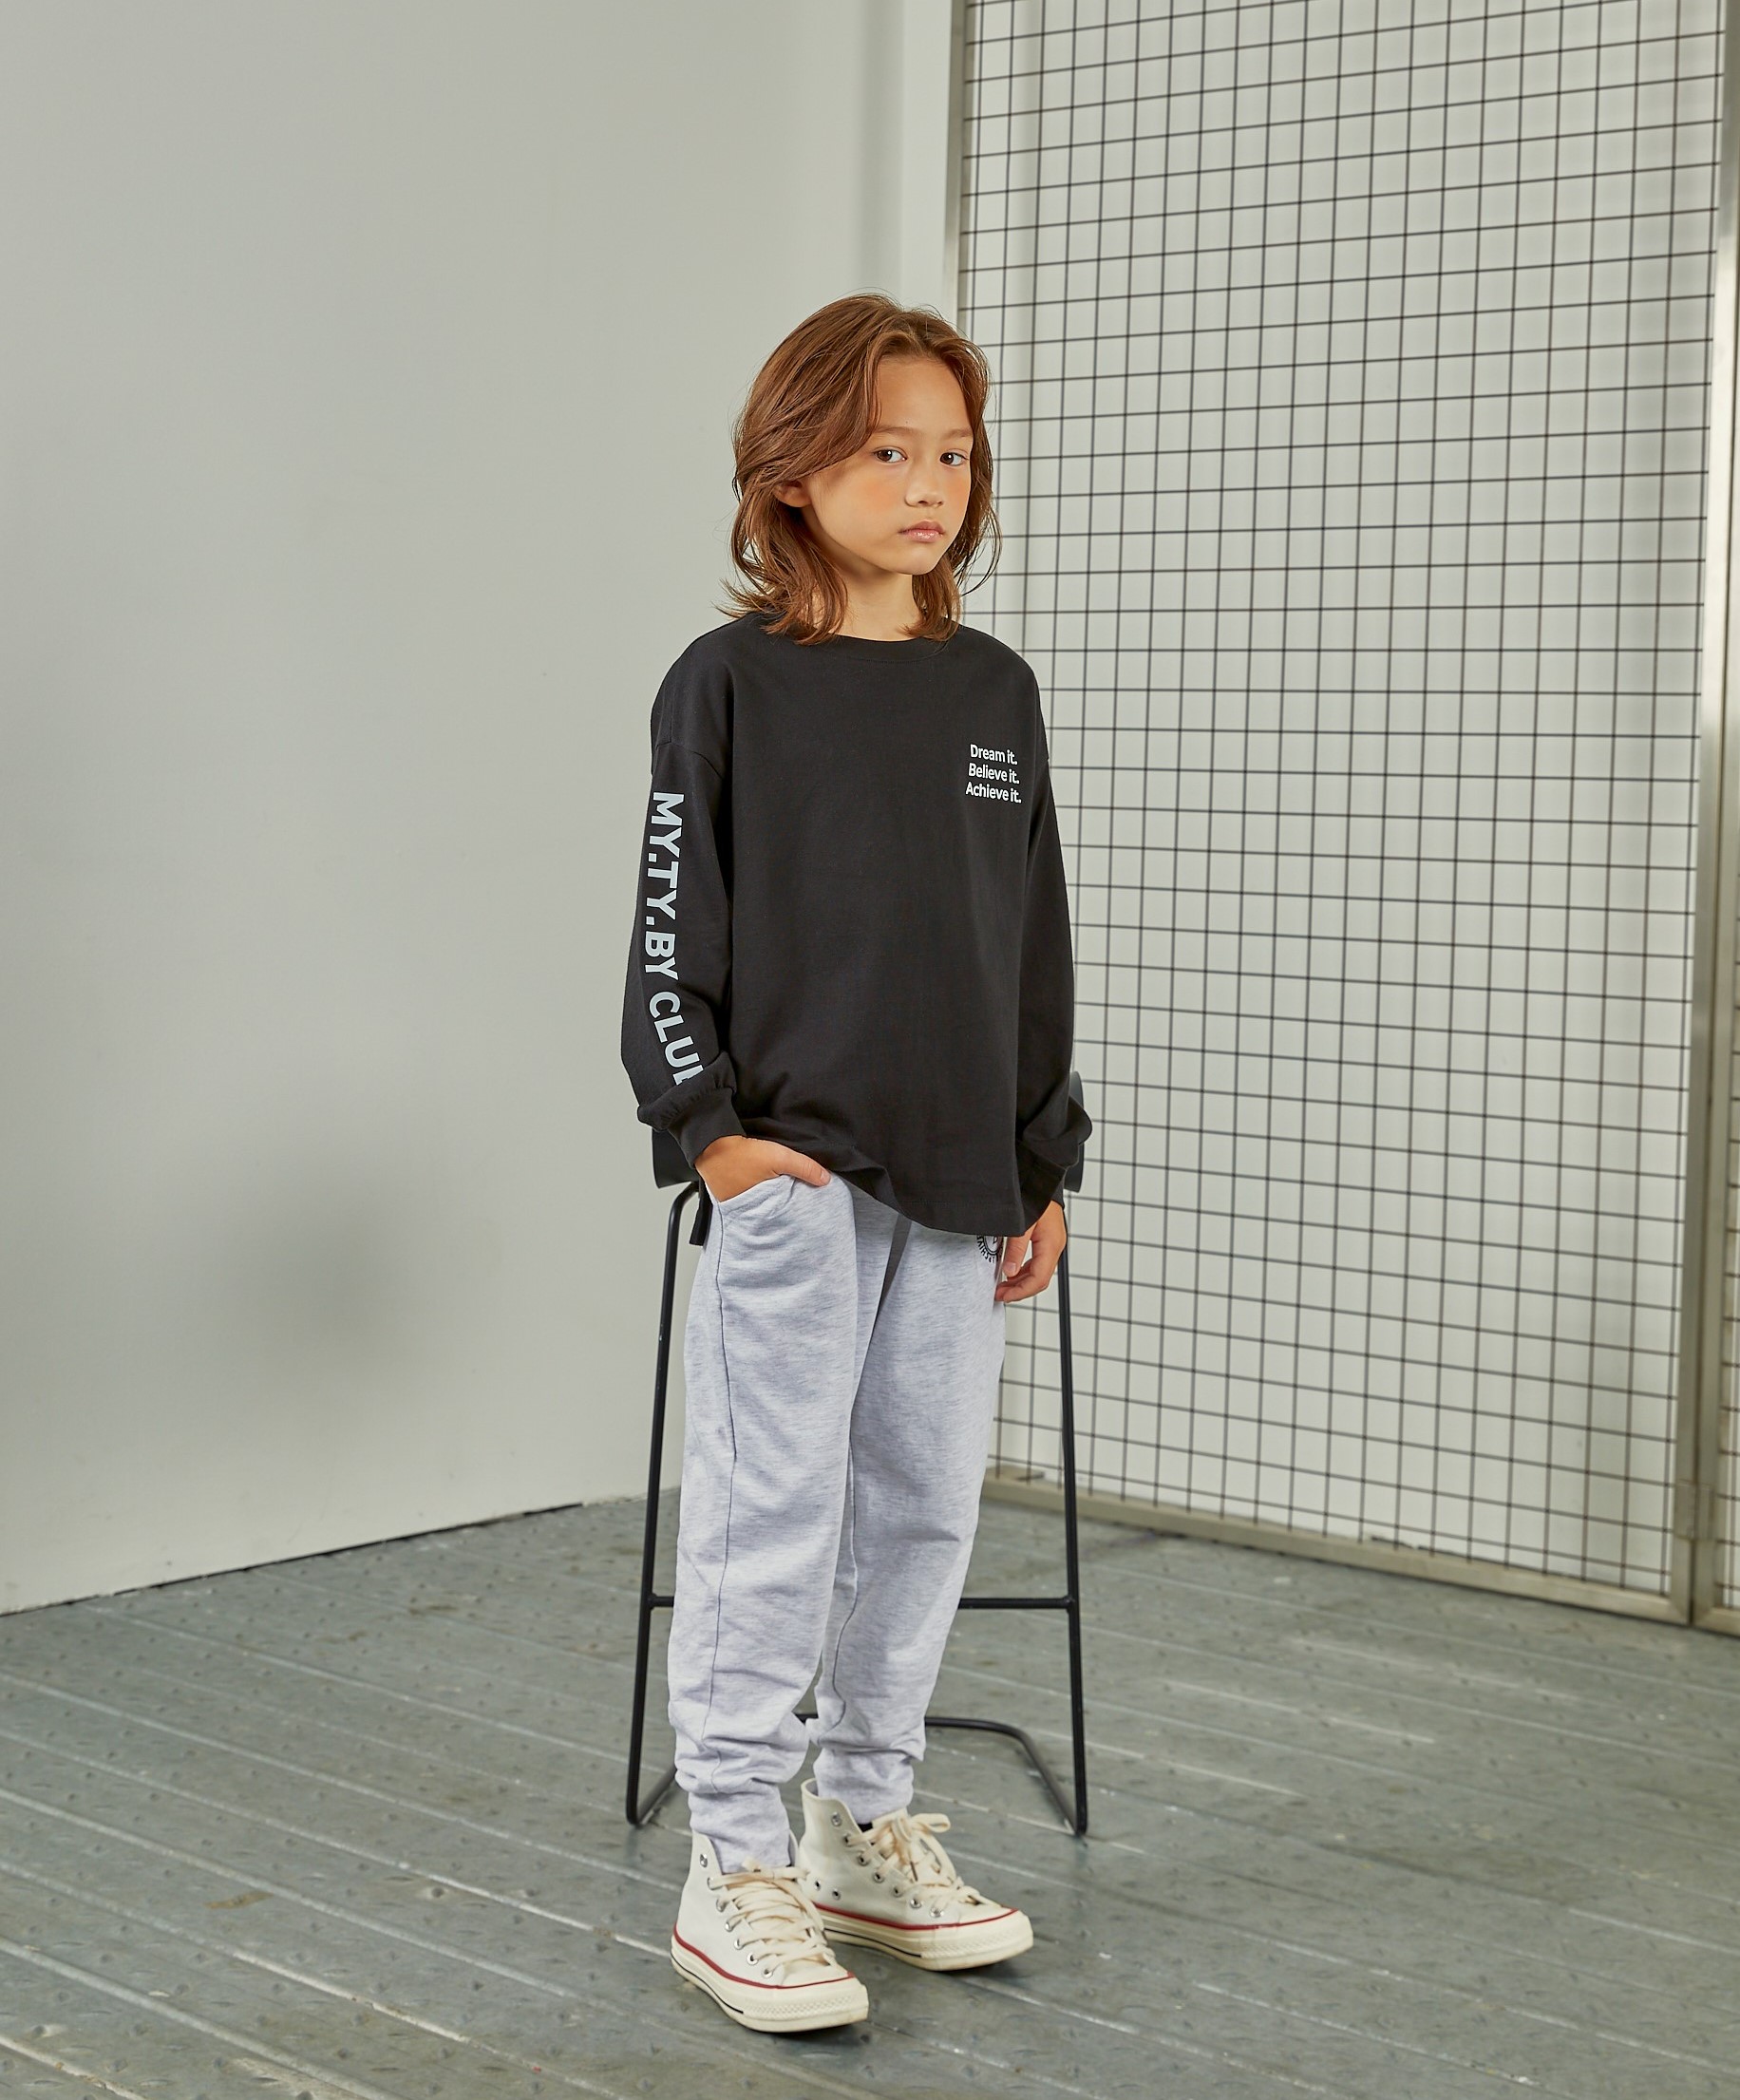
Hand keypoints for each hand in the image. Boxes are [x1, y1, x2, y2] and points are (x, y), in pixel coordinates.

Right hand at [696, 1134, 831, 1202]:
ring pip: (761, 1203)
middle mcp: (747, 1209)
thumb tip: (825, 1179)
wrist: (710, 1142)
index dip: (795, 1211)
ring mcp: (735, 1201)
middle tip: (793, 1196)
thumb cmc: (742, 1153)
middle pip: (773, 1210)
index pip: (784, 1216)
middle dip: (784, 1205)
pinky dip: (756, 1188)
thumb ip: (804, 1167)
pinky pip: (748, 1194)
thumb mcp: (779, 1157)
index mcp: (761, 1206)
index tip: (805, 1205)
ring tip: (778, 1186)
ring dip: (770, 1196)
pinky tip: (761, 1178)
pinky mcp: (728, 1191)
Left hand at [994, 1199, 1065, 1302]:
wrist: (1040, 1177)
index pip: (1038, 1279)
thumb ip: (1015, 1249)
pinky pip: (1037, 1262)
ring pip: (1039, 1272)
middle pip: (1040, 1279)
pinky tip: (1011, 1271)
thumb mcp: (1021, 1224)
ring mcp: (1052, 1243)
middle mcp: (1055, 1246)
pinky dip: (1024, 1270)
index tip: (1003, 1296)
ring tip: (1002, 1286)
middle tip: (999, 1294)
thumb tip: (1009, 1272)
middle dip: (1020, 1290)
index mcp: (1051, 1245)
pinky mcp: (1047, 1239)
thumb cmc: (1033, 1195)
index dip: (1020, 1292)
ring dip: (1021, 1282)